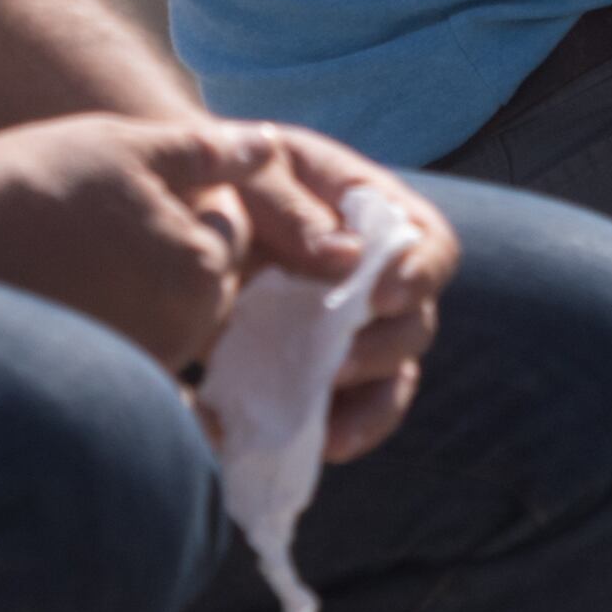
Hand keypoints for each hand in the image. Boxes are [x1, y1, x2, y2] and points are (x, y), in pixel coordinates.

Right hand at [0, 110, 272, 368]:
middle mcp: (179, 335)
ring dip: (139, 285)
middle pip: (202, 281)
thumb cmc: (38, 183)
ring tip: (83, 247)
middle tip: (108, 211)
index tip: (135, 180)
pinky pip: (127, 357)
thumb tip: (271, 146)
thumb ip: (210, 153)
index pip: (230, 227)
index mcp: (203, 272)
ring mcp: (133, 369)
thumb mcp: (130, 147)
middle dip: (172, 245)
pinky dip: (115, 331)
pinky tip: (75, 297)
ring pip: (163, 317)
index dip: (190, 192)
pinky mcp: (87, 387)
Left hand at [233, 131, 464, 463]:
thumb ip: (291, 204)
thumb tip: (346, 257)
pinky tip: (320, 443)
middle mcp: (378, 276)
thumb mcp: (256, 169)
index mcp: (376, 213)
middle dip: (385, 347)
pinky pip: (355, 410)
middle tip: (339, 362)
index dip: (419, 273)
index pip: (430, 244)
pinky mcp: (323, 368)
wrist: (182, 212)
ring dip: (373, 403)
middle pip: (417, 321)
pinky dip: (347, 431)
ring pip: (395, 376)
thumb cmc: (232, 173)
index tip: (381, 295)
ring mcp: (355, 327)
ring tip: (330, 425)